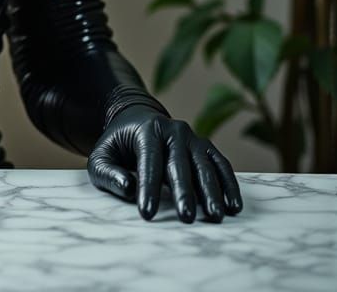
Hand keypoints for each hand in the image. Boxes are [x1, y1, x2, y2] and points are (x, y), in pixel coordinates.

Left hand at [86, 106, 242, 222]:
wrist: (138, 119)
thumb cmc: (119, 145)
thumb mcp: (102, 155)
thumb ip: (108, 173)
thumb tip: (128, 189)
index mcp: (147, 130)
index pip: (148, 161)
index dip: (148, 187)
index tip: (147, 212)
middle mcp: (173, 131)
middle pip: (179, 164)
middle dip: (183, 191)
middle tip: (186, 217)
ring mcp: (193, 138)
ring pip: (204, 165)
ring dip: (211, 191)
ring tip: (214, 215)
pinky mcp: (206, 147)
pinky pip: (221, 165)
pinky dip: (229, 184)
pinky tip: (233, 206)